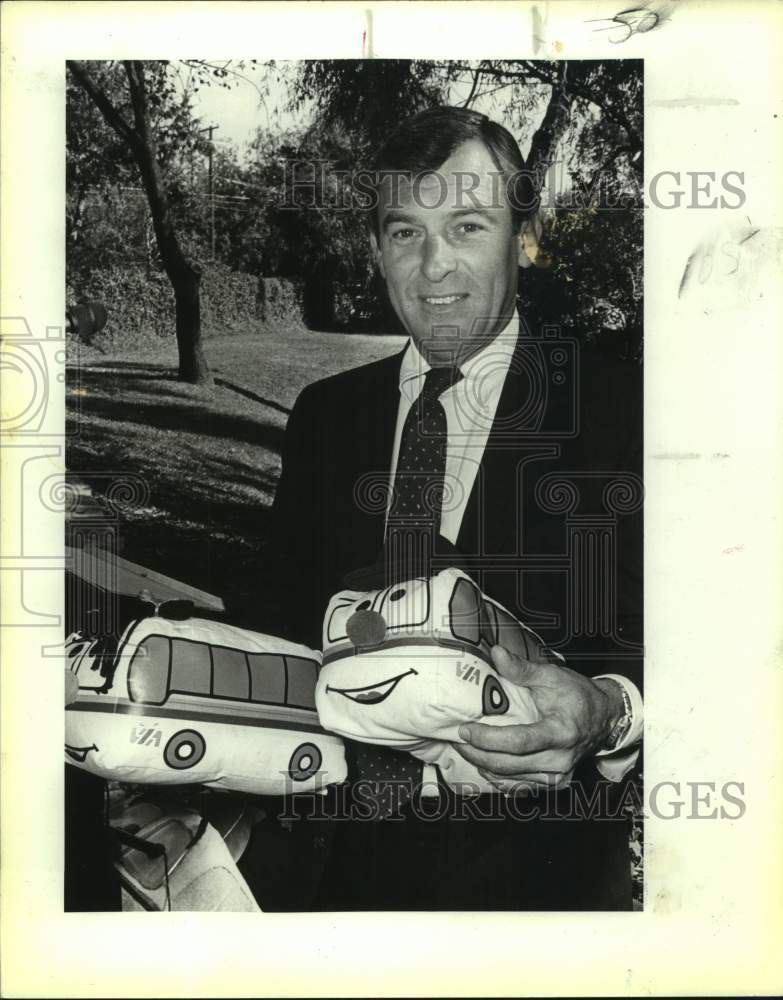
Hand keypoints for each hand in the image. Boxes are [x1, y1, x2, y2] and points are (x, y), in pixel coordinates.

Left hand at [455, 645, 623, 793]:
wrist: (604, 718)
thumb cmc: (577, 695)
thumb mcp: (553, 676)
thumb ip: (522, 669)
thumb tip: (496, 653)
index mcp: (561, 732)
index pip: (519, 741)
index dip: (488, 739)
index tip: (464, 729)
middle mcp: (559, 760)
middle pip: (509, 764)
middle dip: (477, 754)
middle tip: (455, 740)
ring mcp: (557, 776)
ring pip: (510, 779)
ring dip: (483, 765)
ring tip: (463, 749)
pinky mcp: (553, 783)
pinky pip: (518, 786)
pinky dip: (497, 777)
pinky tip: (483, 763)